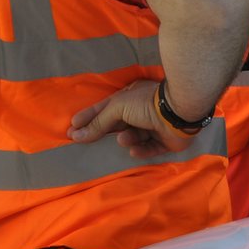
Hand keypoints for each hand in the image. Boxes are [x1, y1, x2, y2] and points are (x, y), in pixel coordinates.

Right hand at [68, 79, 199, 158]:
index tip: (72, 128)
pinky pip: (149, 148)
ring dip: (127, 139)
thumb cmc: (145, 104)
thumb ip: (98, 122)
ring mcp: (154, 126)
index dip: (88, 118)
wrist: (177, 112)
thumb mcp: (117, 108)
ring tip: (125, 138)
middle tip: (81, 141)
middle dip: (101, 132)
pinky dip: (141, 150)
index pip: (104, 108)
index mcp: (131, 98)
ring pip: (133, 137)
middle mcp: (142, 111)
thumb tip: (76, 134)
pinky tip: (135, 149)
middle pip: (117, 124)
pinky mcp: (165, 141)